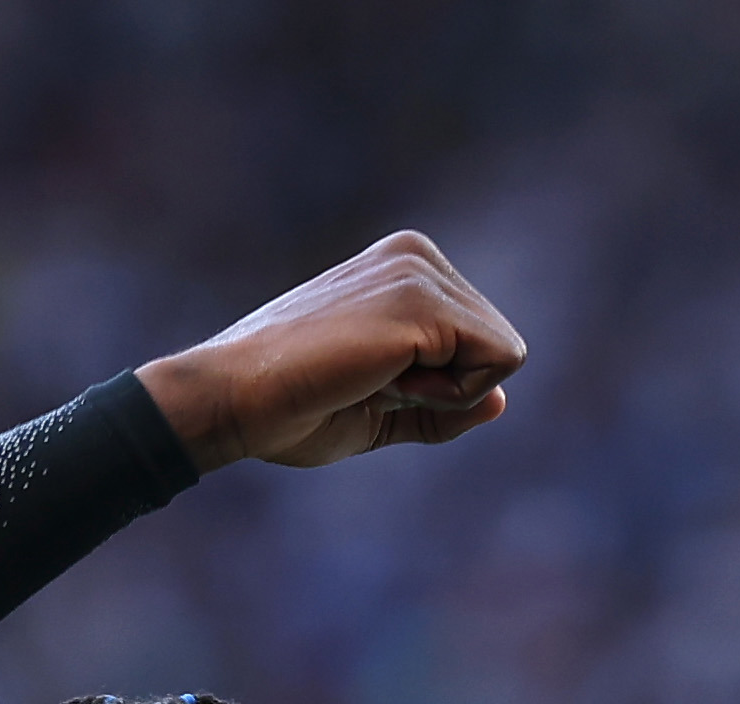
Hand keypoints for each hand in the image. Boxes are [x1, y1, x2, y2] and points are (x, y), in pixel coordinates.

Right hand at [133, 233, 524, 473]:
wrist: (236, 399)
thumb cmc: (294, 409)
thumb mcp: (383, 413)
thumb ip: (443, 405)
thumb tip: (503, 401)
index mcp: (405, 268)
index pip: (480, 342)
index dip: (442, 389)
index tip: (374, 381)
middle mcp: (416, 255)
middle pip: (500, 346)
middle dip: (451, 389)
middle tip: (374, 383)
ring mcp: (417, 270)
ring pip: (504, 354)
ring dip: (447, 393)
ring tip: (374, 379)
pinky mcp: (418, 300)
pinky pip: (497, 363)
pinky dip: (451, 394)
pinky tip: (386, 380)